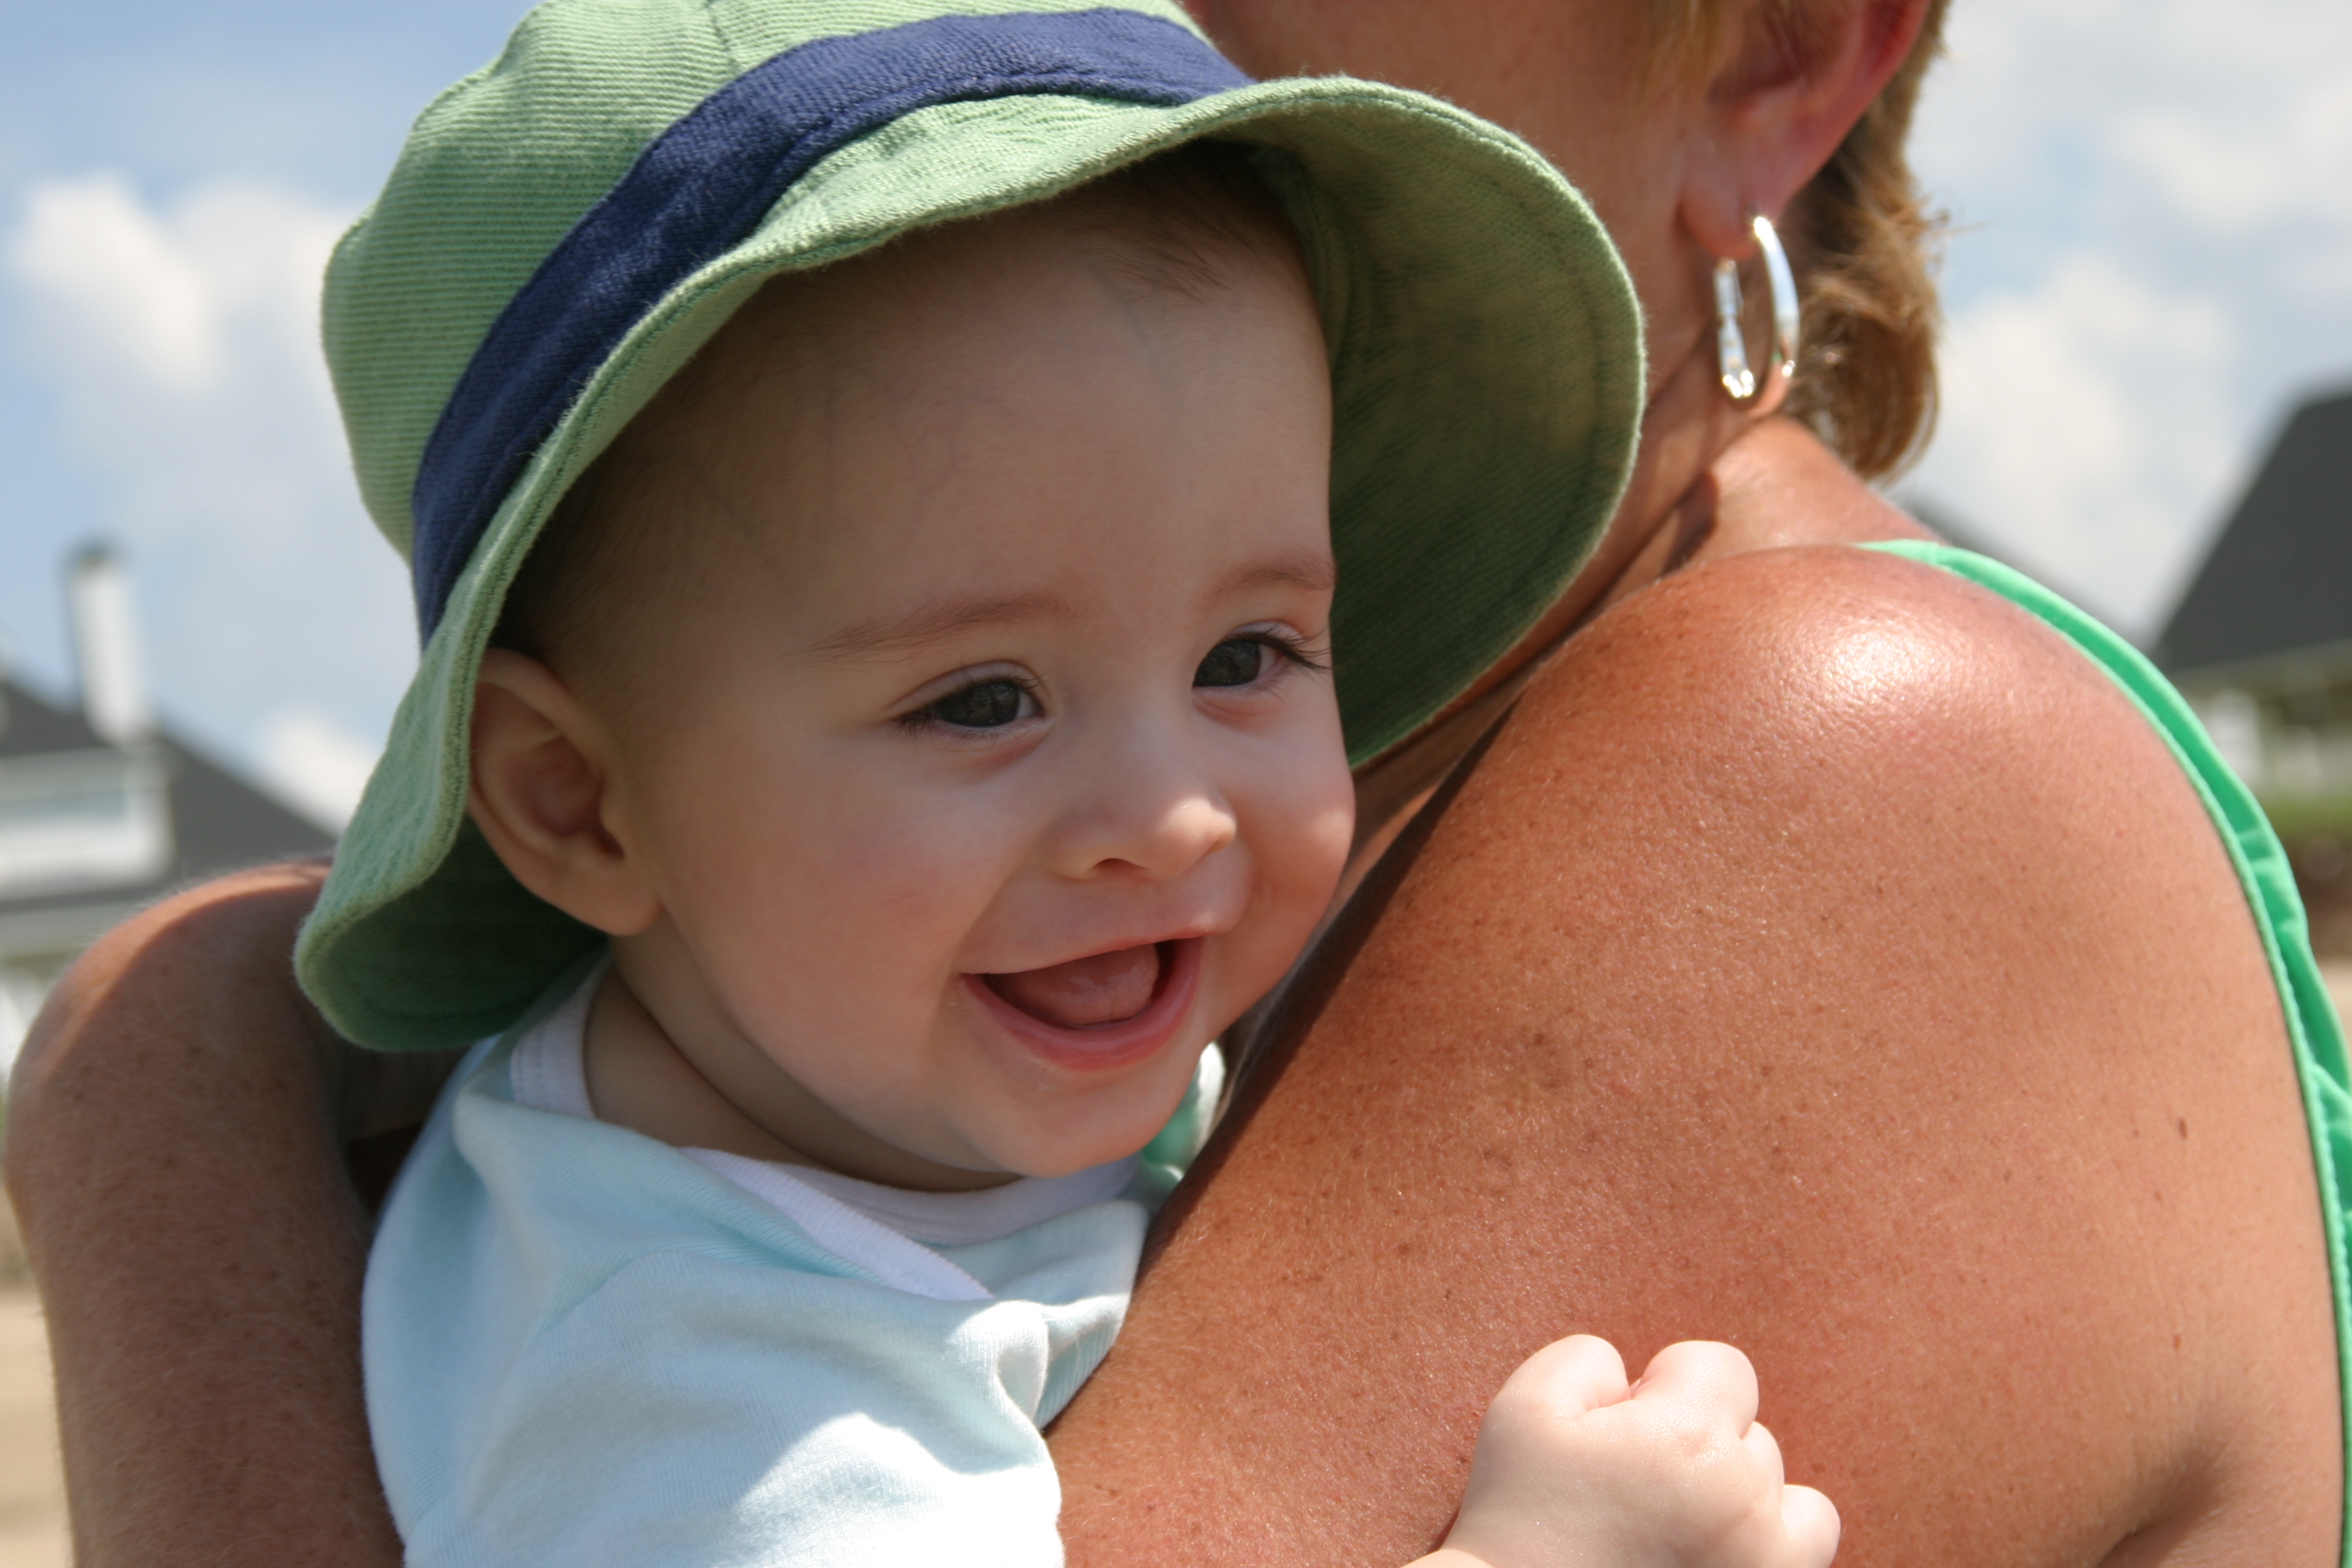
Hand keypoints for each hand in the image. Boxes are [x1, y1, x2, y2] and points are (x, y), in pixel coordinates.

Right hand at [1425, 1337, 1836, 1567]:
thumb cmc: (1518, 1522)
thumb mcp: (1523, 1409)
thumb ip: (1586, 1359)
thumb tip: (1632, 1374)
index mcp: (1690, 1439)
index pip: (1723, 1367)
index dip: (1669, 1386)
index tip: (1627, 1428)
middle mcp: (1746, 1503)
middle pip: (1754, 1437)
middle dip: (1702, 1447)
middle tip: (1636, 1491)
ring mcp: (1768, 1567)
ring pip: (1797, 1506)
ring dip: (1750, 1506)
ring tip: (1682, 1529)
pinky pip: (1801, 1564)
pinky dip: (1766, 1556)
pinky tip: (1702, 1560)